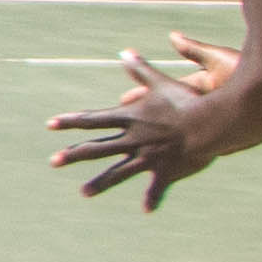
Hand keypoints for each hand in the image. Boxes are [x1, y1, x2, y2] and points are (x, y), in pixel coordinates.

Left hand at [50, 33, 241, 204]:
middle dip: (74, 154)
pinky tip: (147, 210)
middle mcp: (133, 139)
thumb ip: (141, 70)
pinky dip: (153, 198)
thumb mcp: (161, 83)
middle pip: (97, 147)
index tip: (51, 124)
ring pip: (118, 172)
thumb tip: (125, 52)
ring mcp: (147, 157)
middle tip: (53, 161)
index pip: (93, 119)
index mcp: (130, 118)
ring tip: (83, 192)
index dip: (71, 121)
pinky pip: (156, 188)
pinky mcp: (165, 171)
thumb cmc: (187, 101)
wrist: (210, 123)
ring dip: (100, 183)